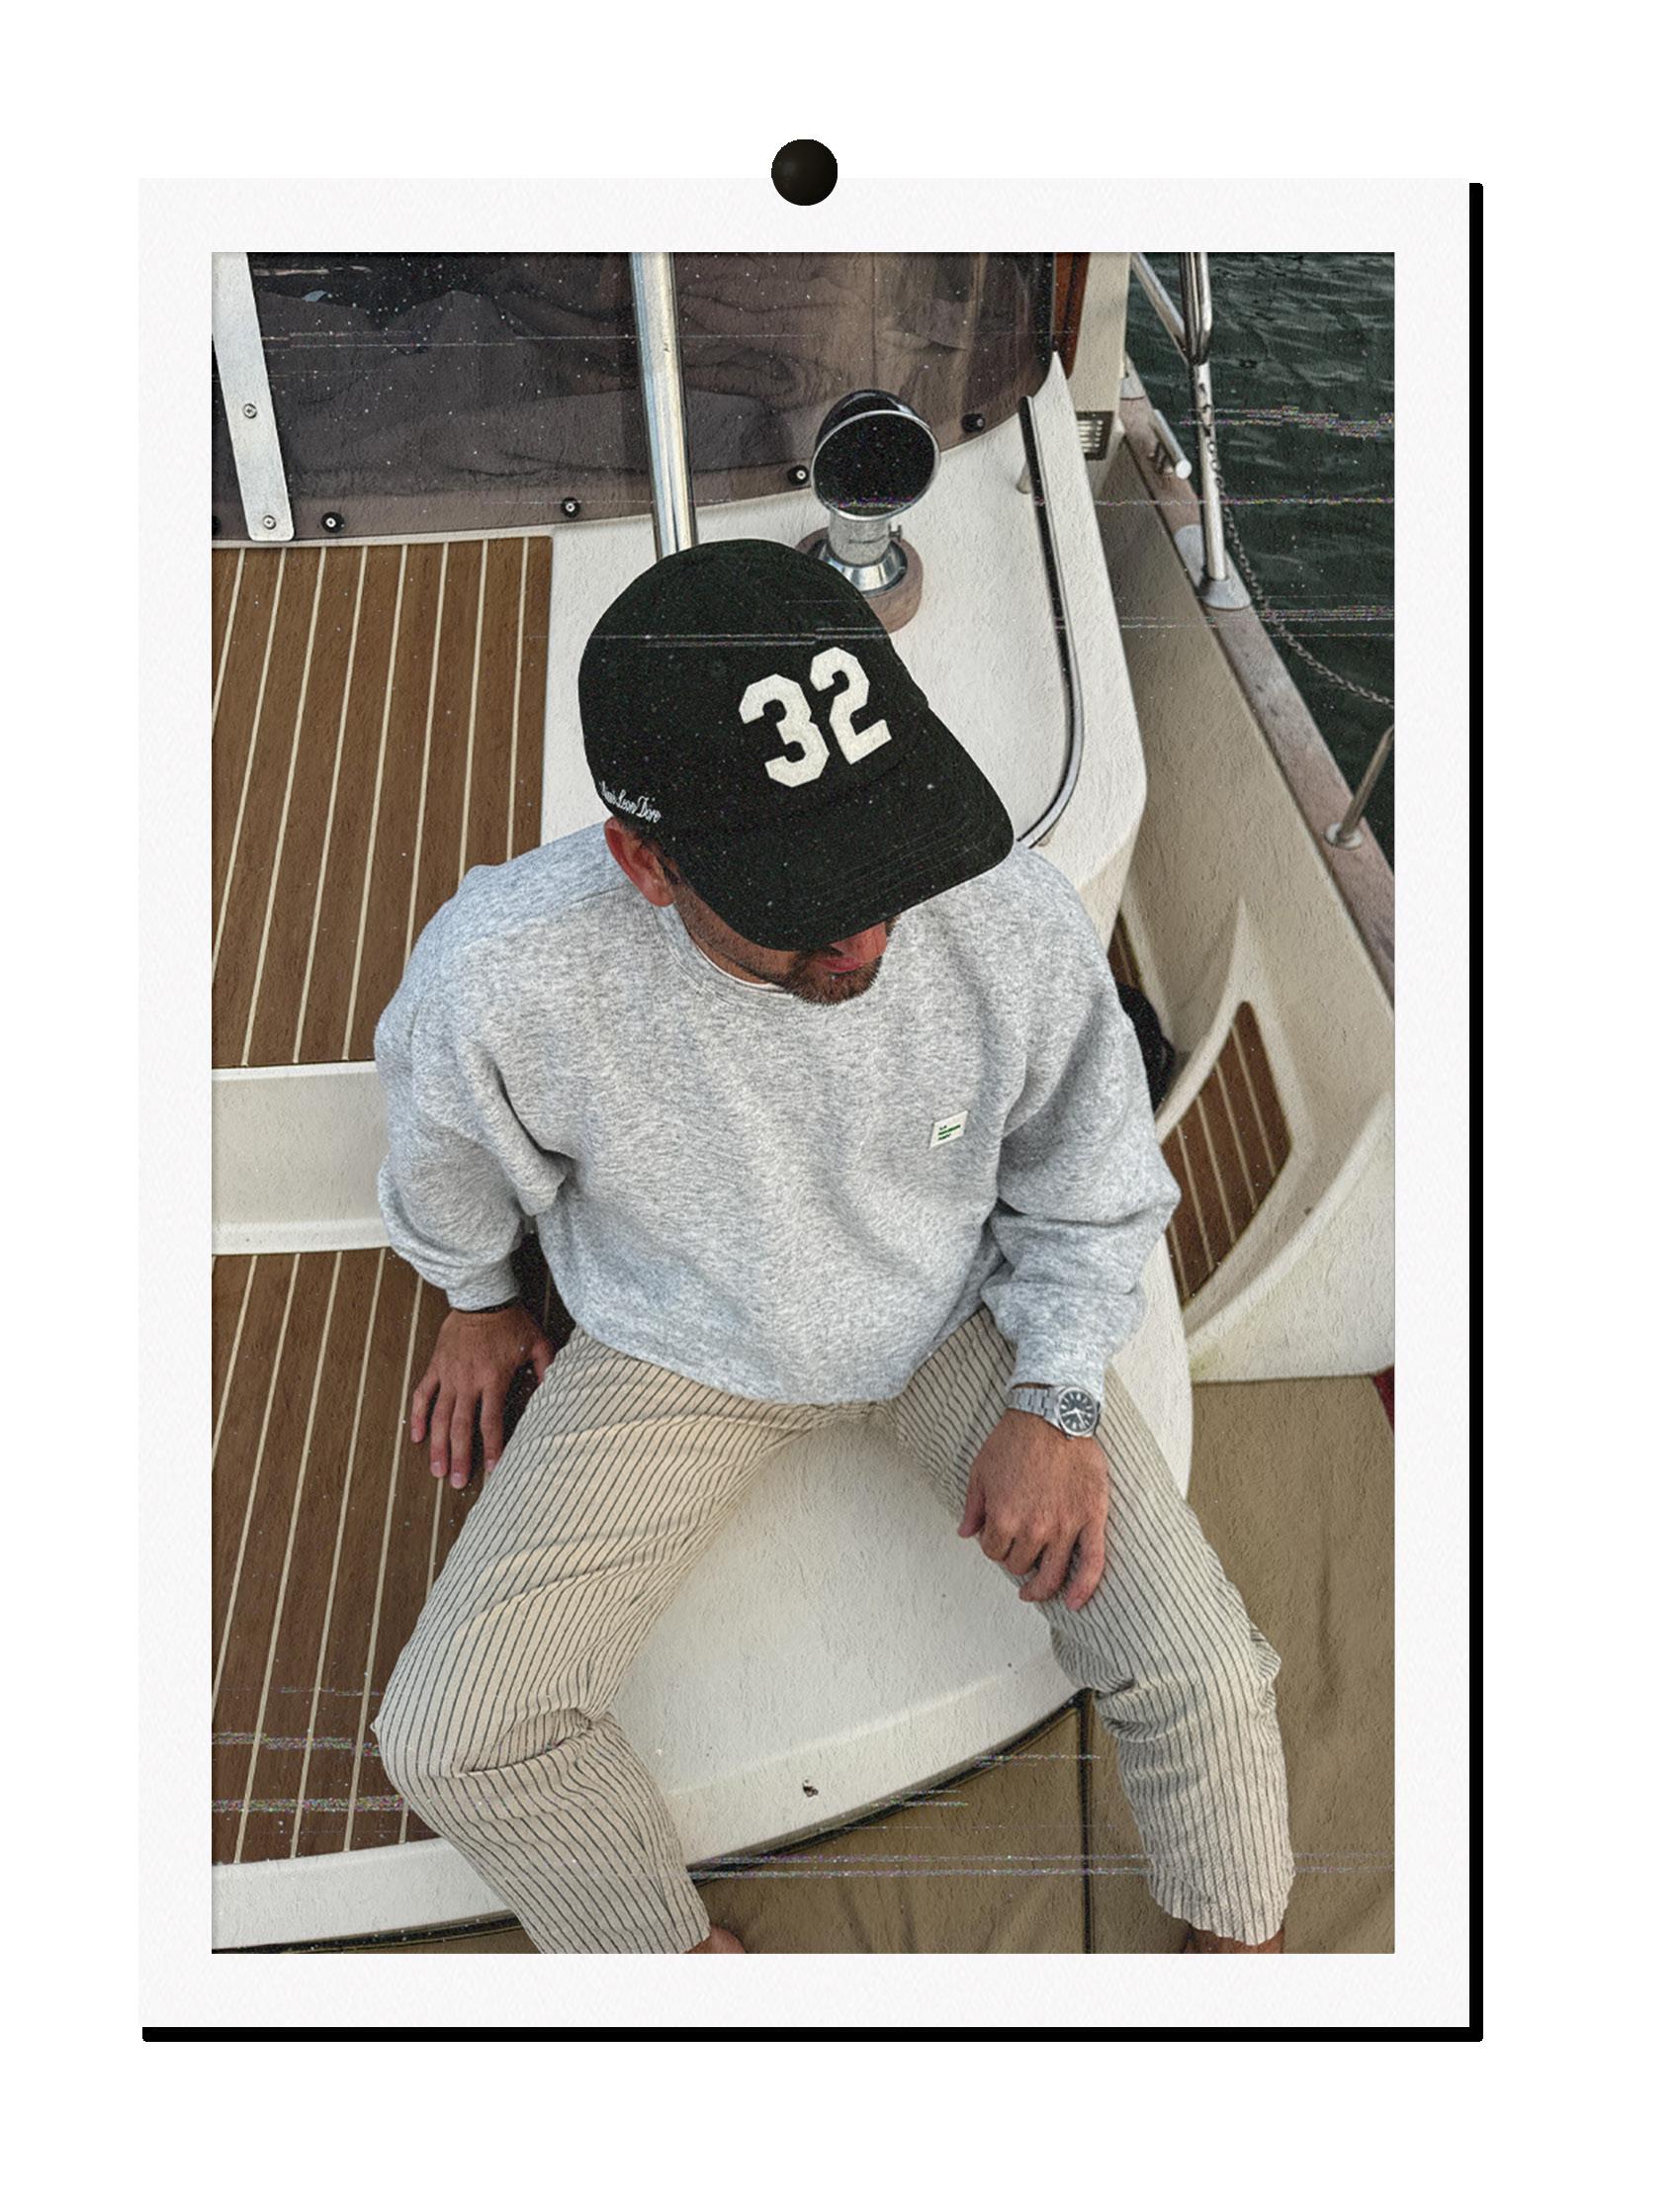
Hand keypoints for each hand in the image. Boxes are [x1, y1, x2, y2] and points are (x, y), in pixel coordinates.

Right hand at [410, 1304, 554, 1490]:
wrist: (482, 1297)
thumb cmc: (512, 1320)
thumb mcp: (537, 1343)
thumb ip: (548, 1369)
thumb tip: (557, 1392)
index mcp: (493, 1379)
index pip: (491, 1422)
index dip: (492, 1448)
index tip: (492, 1470)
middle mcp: (468, 1381)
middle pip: (461, 1427)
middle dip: (459, 1456)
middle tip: (456, 1481)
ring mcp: (449, 1375)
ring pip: (440, 1416)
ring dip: (438, 1445)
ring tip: (436, 1469)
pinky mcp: (436, 1365)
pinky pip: (423, 1394)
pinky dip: (419, 1416)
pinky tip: (416, 1436)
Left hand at [958, 1409, 1108, 1608]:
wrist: (1053, 1414)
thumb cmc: (1015, 1439)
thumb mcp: (981, 1470)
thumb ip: (974, 1507)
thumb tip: (966, 1534)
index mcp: (1004, 1518)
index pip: (993, 1551)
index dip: (992, 1545)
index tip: (997, 1536)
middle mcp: (1034, 1529)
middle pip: (1020, 1564)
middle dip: (1014, 1559)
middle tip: (1017, 1549)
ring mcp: (1065, 1527)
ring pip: (1051, 1573)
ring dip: (1041, 1587)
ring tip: (1036, 1592)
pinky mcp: (1091, 1519)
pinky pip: (1092, 1563)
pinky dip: (1084, 1588)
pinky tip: (1074, 1602)